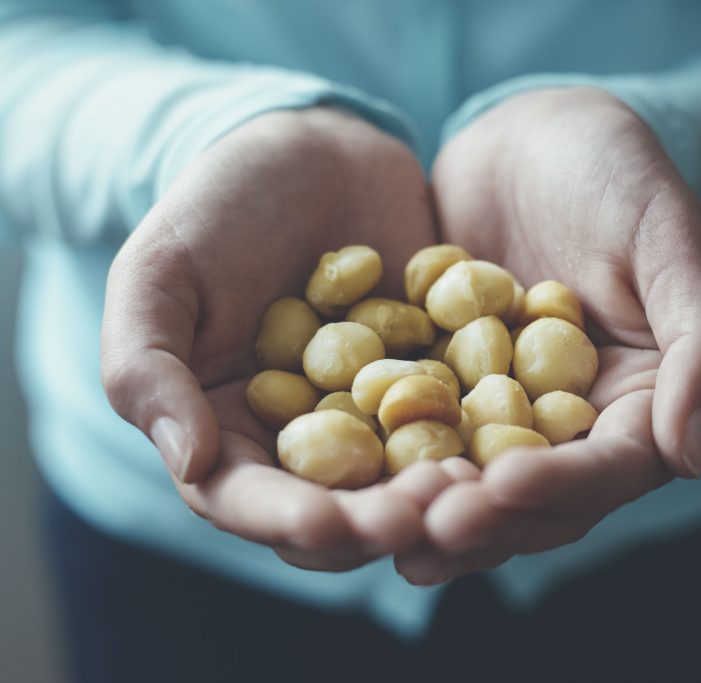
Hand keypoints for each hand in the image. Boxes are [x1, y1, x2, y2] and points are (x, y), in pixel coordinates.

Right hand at [101, 108, 476, 570]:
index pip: (248, 501)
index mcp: (229, 433)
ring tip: (474, 487)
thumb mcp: (160, 273)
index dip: (287, 520)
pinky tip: (516, 440)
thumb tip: (189, 463)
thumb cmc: (218, 206)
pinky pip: (465, 422)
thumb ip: (146, 368)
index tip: (329, 523)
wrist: (314, 150)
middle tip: (424, 514)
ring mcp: (379, 416)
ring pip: (408, 480)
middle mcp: (307, 441)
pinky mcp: (439, 383)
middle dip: (378, 522)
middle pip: (341, 509)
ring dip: (440, 496)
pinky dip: (486, 439)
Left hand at [395, 88, 700, 583]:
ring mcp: (510, 411)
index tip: (503, 485)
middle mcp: (578, 421)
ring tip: (391, 532)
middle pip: (540, 497)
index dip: (561, 484)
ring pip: (479, 481)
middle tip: (430, 529)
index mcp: (642, 400)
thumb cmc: (618, 173)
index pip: (612, 466)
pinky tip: (357, 490)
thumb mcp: (671, 241)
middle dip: (489, 517)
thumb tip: (691, 458)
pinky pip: (424, 436)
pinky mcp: (450, 391)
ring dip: (439, 511)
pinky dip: (396, 465)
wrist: (534, 135)